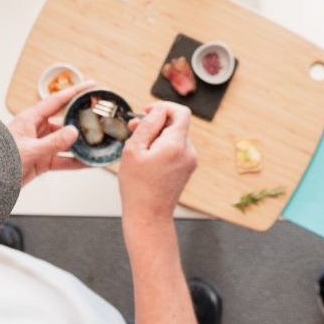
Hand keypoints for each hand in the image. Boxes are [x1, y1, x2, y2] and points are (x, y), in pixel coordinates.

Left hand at [9, 80, 87, 184]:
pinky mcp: (42, 161)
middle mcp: (37, 130)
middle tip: (99, 115)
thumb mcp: (29, 150)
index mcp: (30, 119)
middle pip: (64, 121)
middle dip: (81, 119)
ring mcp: (40, 145)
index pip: (57, 101)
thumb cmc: (0, 159)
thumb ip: (53, 142)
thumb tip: (73, 132)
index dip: (75, 92)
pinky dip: (75, 161)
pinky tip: (87, 161)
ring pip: (65, 142)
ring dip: (80, 144)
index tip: (90, 85)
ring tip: (97, 142)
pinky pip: (63, 159)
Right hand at [117, 101, 197, 224]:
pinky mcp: (187, 169)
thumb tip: (158, 110)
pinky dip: (162, 148)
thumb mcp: (133, 150)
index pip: (180, 112)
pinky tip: (147, 159)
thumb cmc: (137, 187)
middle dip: (155, 123)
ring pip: (174, 137)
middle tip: (134, 129)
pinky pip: (175, 149)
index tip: (147, 112)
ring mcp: (190, 161)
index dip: (163, 107)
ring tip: (138, 148)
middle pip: (176, 124)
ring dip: (157, 136)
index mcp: (177, 144)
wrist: (149, 216)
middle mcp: (189, 151)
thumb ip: (147, 125)